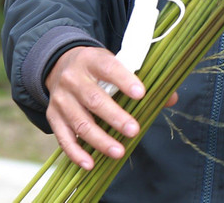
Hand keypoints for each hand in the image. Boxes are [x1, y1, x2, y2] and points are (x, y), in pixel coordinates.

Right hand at [44, 45, 176, 169]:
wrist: (59, 64)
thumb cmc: (96, 68)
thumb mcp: (115, 63)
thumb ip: (141, 80)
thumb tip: (170, 99)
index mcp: (92, 60)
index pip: (109, 67)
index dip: (124, 80)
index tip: (141, 93)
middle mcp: (73, 78)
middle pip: (94, 99)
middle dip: (115, 117)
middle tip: (134, 130)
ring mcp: (61, 99)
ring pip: (80, 122)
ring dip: (100, 140)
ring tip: (119, 152)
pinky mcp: (53, 116)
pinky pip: (63, 137)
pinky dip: (76, 152)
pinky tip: (90, 163)